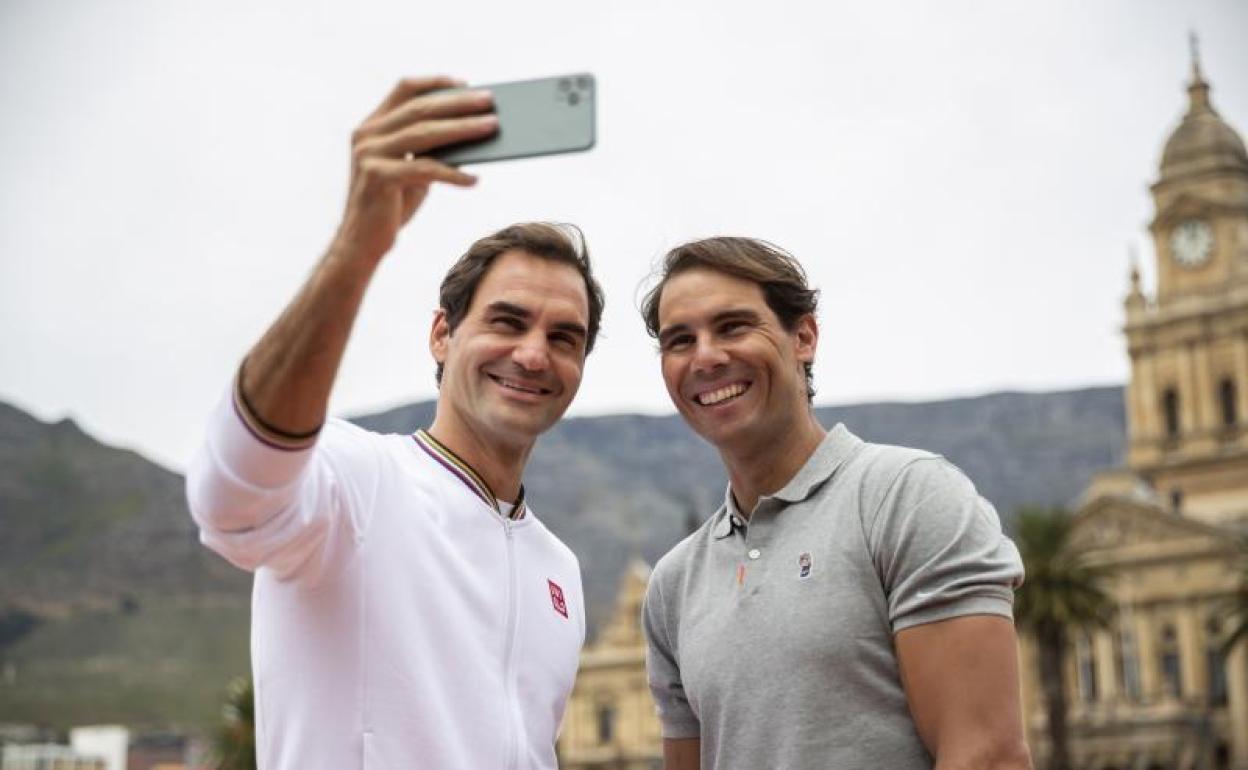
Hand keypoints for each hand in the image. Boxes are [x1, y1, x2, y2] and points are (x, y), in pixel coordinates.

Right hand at [333, 76, 497, 263]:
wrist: (360, 242)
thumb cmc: (391, 205)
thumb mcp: (410, 170)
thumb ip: (428, 150)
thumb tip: (471, 132)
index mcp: (371, 126)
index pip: (404, 89)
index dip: (435, 82)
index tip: (466, 83)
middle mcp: (367, 135)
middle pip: (420, 108)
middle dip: (459, 103)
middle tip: (490, 101)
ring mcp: (370, 155)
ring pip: (425, 133)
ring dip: (463, 129)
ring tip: (492, 128)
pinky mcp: (378, 177)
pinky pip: (425, 169)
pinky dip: (453, 173)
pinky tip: (474, 179)